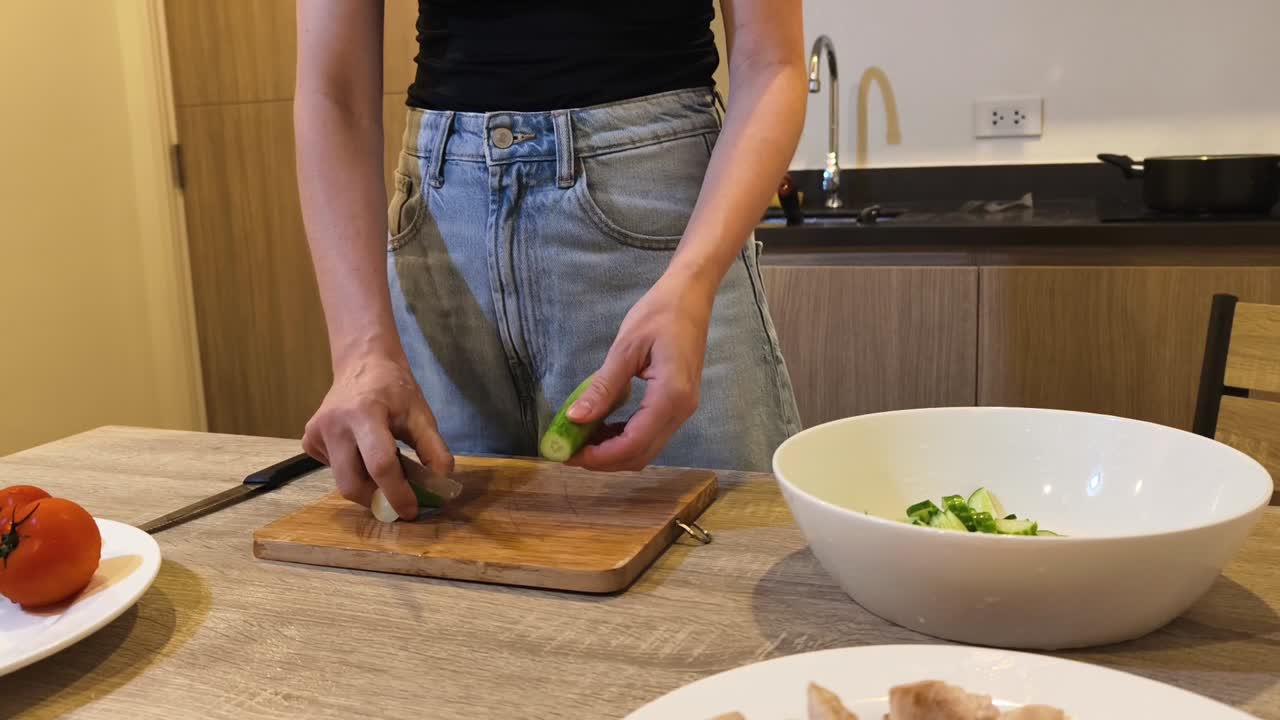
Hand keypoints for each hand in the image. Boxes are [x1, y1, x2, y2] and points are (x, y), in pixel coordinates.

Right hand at [302, 353, 453, 518]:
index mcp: (364, 414)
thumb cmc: (395, 390)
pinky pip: (333, 469)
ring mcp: (315, 433)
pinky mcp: (308, 440)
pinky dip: (352, 471)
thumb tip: (440, 484)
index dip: (397, 493)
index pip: (380, 465)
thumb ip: (434, 449)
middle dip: (376, 499)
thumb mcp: (421, 415)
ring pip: (342, 480)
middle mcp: (333, 425)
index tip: (411, 511)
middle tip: (398, 500)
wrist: (363, 364)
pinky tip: (362, 451)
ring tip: (384, 468)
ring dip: (366, 484)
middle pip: (352, 484)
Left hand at [566, 273, 714, 470]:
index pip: (633, 444)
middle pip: (641, 455)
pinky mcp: (678, 405)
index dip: (600, 457)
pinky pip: (651, 434)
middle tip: (568, 451)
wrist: (691, 296)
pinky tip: (602, 428)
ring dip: (613, 452)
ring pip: (646, 449)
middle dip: (603, 460)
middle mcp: (681, 411)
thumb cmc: (660, 313)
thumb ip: (603, 387)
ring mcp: (683, 410)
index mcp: (671, 396)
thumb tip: (575, 418)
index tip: (568, 454)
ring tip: (581, 440)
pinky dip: (625, 439)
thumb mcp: (625, 347)